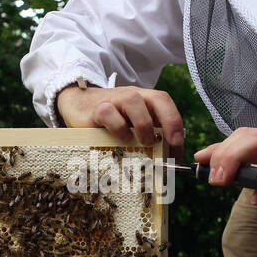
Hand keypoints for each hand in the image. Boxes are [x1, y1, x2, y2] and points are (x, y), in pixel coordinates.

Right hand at [56, 83, 184, 157]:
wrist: (79, 104)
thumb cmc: (112, 119)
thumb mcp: (133, 125)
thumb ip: (151, 136)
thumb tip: (171, 160)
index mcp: (145, 99)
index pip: (165, 102)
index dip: (175, 122)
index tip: (178, 144)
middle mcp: (132, 96)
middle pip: (157, 98)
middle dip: (169, 121)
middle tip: (171, 143)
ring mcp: (114, 100)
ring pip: (133, 102)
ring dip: (143, 125)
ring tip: (145, 143)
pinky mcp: (96, 109)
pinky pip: (108, 113)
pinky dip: (118, 128)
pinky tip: (121, 139)